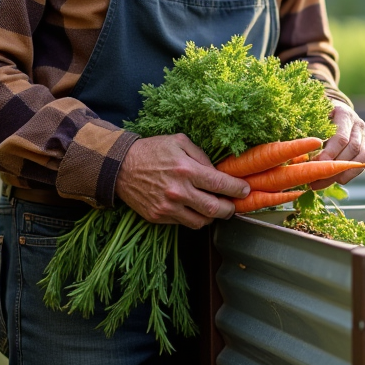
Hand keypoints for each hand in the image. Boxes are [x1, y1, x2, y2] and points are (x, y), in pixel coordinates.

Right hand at [115, 133, 250, 228]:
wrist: (120, 166)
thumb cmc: (152, 150)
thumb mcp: (179, 141)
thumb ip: (201, 155)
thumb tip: (217, 172)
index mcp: (186, 170)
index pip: (220, 184)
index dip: (237, 189)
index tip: (245, 190)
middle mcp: (178, 191)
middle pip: (214, 209)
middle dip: (229, 209)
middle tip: (232, 204)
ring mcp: (167, 207)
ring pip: (201, 221)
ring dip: (212, 216)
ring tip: (214, 208)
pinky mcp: (158, 217)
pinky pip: (183, 223)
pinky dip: (193, 218)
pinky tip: (193, 208)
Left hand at [310, 100, 364, 189]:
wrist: (333, 109)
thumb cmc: (318, 113)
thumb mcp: (312, 115)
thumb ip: (308, 127)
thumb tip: (299, 147)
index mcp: (343, 113)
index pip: (340, 137)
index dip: (329, 153)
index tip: (314, 164)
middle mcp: (357, 124)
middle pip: (351, 148)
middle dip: (334, 165)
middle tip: (315, 178)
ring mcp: (363, 136)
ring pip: (360, 158)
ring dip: (341, 172)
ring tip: (323, 183)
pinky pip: (363, 163)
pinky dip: (350, 173)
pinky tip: (336, 180)